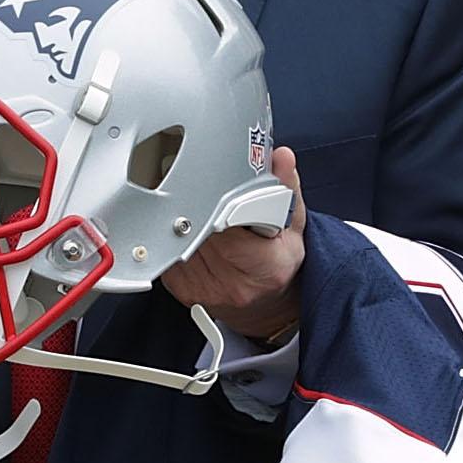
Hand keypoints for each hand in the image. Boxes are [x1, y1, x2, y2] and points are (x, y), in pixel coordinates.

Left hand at [161, 147, 304, 341]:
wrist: (263, 303)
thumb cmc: (277, 264)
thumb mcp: (293, 225)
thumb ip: (287, 188)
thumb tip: (282, 158)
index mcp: (267, 267)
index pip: (231, 224)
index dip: (220, 201)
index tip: (218, 185)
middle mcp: (233, 284)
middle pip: (201, 226)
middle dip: (203, 203)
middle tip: (212, 192)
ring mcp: (203, 289)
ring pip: (181, 236)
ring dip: (187, 218)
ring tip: (206, 212)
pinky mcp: (181, 289)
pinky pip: (169, 250)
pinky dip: (176, 235)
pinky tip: (192, 232)